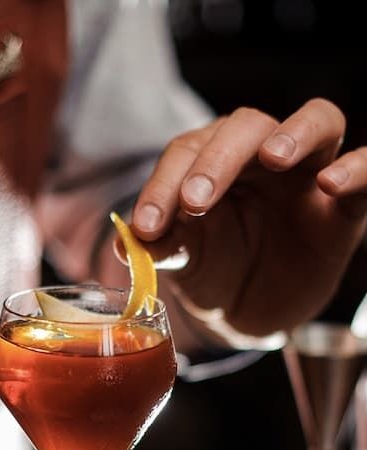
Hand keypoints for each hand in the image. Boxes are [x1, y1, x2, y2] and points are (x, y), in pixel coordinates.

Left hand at [132, 98, 366, 336]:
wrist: (250, 312)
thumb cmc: (215, 272)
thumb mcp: (184, 264)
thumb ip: (159, 248)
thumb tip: (124, 242)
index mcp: (211, 163)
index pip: (187, 152)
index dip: (164, 185)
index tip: (146, 226)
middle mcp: (260, 157)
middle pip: (245, 127)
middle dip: (217, 158)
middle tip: (196, 199)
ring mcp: (308, 173)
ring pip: (317, 120)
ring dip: (294, 133)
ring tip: (274, 156)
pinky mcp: (346, 205)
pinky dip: (357, 167)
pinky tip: (332, 182)